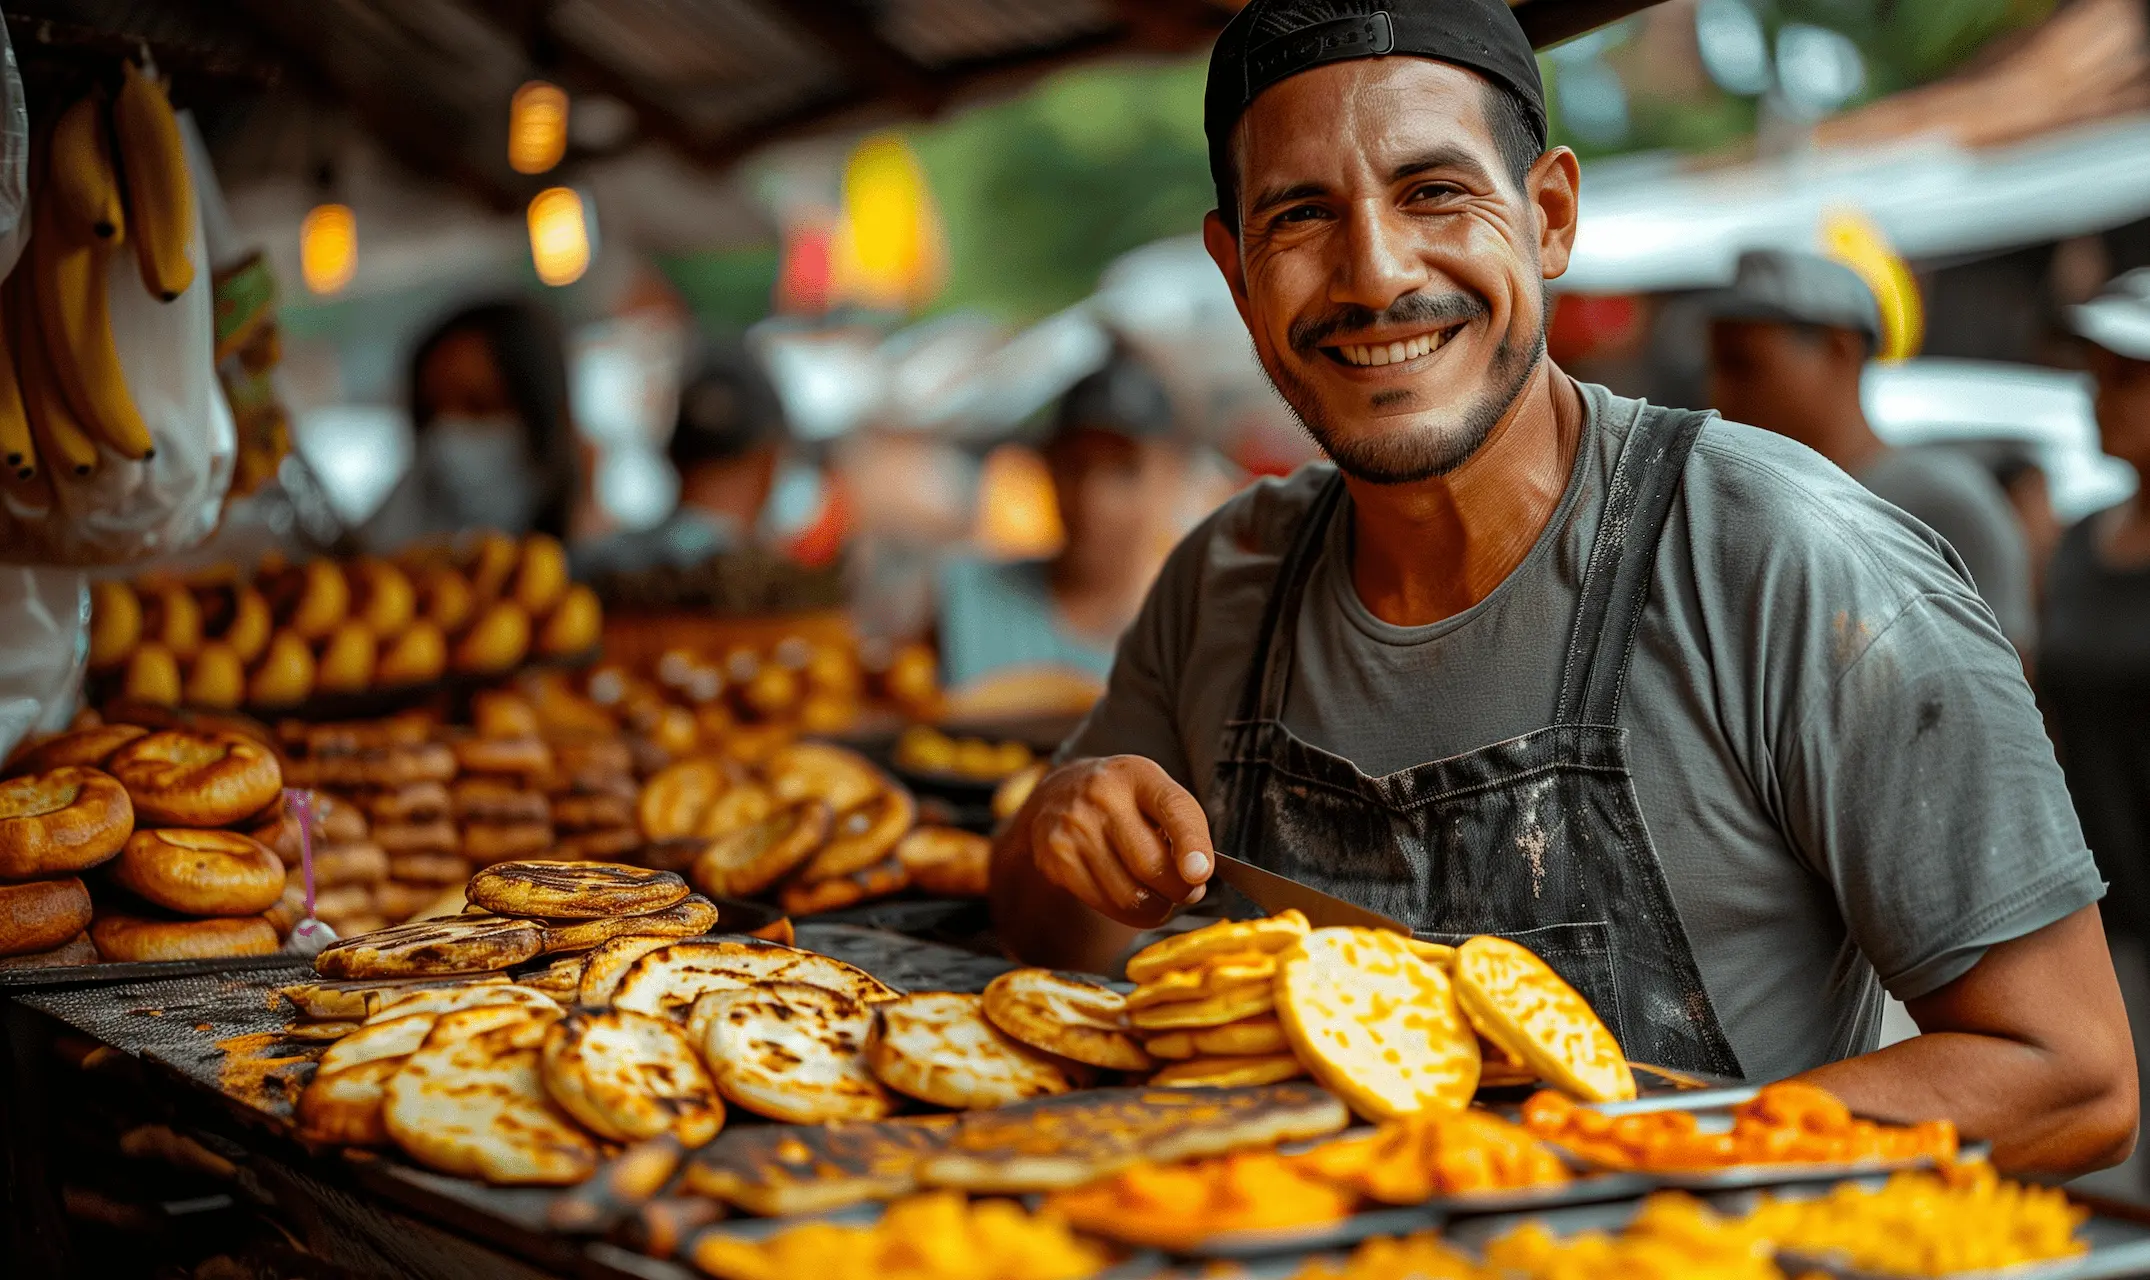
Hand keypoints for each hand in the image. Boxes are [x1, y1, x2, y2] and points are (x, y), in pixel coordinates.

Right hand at [1024, 755, 1213, 926]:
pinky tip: (1130, 895)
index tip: (1200, 873)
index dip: (1191, 844)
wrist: (1057, 795)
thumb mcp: (1153, 792)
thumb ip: (1183, 828)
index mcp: (1137, 775)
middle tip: (1188, 889)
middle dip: (1180, 889)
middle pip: (1151, 865)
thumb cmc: (1120, 798)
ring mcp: (1074, 829)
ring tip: (1157, 892)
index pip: (1173, 808)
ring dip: (1156, 907)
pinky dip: (1129, 913)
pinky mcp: (1057, 860)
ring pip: (1130, 895)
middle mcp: (1102, 797)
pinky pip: (1107, 905)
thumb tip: (1196, 878)